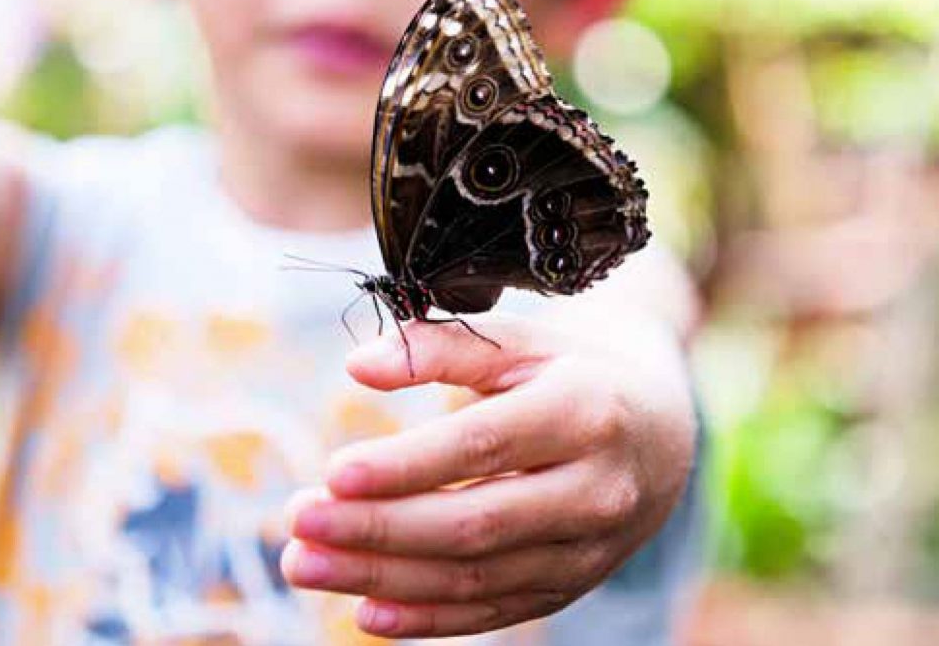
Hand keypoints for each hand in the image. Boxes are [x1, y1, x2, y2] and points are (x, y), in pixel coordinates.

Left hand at [281, 312, 695, 637]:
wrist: (665, 432)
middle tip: (296, 523)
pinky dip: (430, 619)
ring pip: (476, 577)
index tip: (332, 474)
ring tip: (305, 566)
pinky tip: (366, 612)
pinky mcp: (573, 584)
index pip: (482, 447)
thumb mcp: (525, 343)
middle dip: (377, 531)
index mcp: (585, 413)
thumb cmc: (579, 375)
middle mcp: (596, 489)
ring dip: (383, 578)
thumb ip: (443, 349)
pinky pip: (496, 611)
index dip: (405, 465)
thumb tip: (357, 367)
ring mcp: (589, 549)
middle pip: (473, 524)